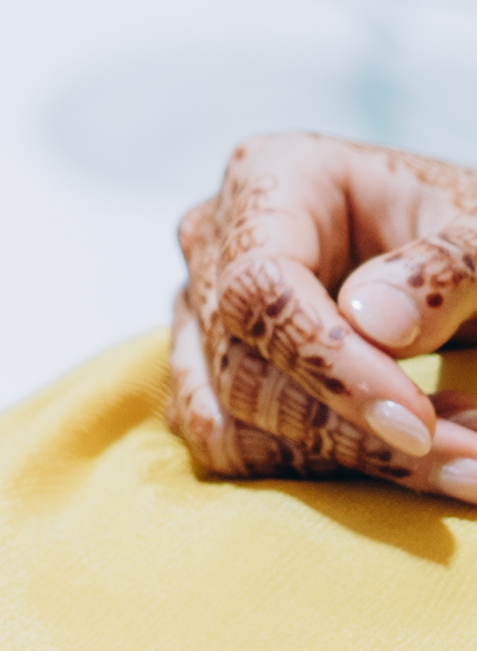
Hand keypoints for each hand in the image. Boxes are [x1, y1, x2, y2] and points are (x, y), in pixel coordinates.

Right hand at [166, 134, 476, 500]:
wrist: (455, 261)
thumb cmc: (464, 233)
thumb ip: (446, 266)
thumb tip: (374, 324)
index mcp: (270, 177)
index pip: (260, 284)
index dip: (329, 363)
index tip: (417, 424)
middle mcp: (215, 239)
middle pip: (242, 362)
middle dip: (359, 432)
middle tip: (472, 460)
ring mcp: (201, 306)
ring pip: (230, 416)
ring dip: (344, 461)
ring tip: (459, 459)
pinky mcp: (208, 368)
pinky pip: (227, 443)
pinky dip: (312, 472)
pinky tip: (401, 460)